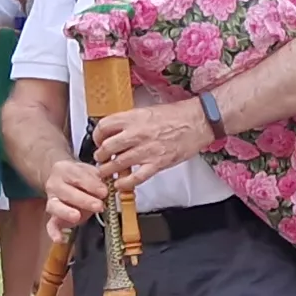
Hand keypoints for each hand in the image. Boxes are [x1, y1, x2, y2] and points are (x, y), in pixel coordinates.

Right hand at [35, 159, 114, 228]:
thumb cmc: (80, 176)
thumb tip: (107, 188)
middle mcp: (55, 184)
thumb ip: (98, 177)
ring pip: (55, 206)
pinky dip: (54, 232)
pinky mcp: (52, 216)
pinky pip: (50, 224)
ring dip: (66, 212)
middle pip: (67, 192)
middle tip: (99, 206)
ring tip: (77, 216)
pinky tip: (60, 239)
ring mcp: (52, 200)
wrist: (63, 178)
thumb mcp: (90, 170)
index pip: (77, 176)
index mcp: (65, 170)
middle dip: (84, 200)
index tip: (104, 192)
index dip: (91, 184)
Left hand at [90, 99, 214, 185]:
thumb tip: (118, 131)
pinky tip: (120, 184)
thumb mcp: (148, 111)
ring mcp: (146, 150)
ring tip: (106, 172)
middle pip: (106, 148)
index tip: (99, 141)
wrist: (198, 121)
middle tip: (101, 159)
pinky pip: (135, 178)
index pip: (104, 127)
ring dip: (108, 170)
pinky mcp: (157, 163)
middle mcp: (136, 134)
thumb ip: (131, 121)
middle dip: (100, 156)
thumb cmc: (177, 115)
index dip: (97, 136)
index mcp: (133, 118)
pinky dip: (125, 183)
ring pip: (117, 164)